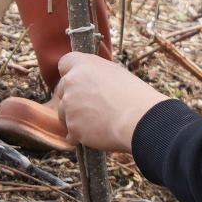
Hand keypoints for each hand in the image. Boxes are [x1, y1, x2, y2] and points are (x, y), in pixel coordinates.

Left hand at [52, 49, 166, 154]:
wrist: (139, 120)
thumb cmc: (134, 96)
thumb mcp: (115, 74)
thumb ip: (94, 75)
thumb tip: (88, 84)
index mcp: (83, 65)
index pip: (64, 64)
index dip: (70, 74)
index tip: (78, 83)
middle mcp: (71, 82)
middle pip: (62, 90)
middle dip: (72, 99)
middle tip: (91, 108)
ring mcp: (69, 105)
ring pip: (64, 113)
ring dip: (75, 119)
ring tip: (98, 123)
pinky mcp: (72, 126)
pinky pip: (70, 134)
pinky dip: (79, 137)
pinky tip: (96, 135)